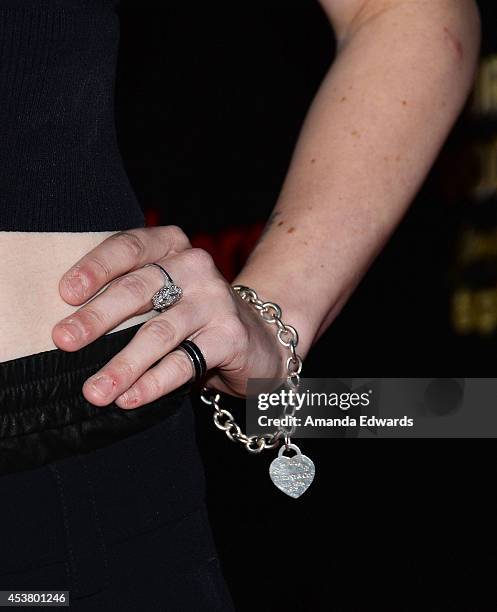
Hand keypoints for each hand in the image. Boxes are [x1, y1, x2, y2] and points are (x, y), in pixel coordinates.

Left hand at [52, 227, 285, 407]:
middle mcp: (195, 266)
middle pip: (139, 287)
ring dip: (123, 363)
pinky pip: (185, 361)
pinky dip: (154, 382)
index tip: (65, 294)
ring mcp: (215, 300)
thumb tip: (67, 327)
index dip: (96, 268)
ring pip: (159, 331)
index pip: (129, 247)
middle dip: (98, 317)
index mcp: (172, 246)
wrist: (257, 337)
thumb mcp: (162, 291)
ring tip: (94, 391)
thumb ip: (126, 294)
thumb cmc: (191, 313)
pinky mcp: (230, 335)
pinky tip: (129, 398)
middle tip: (63, 340)